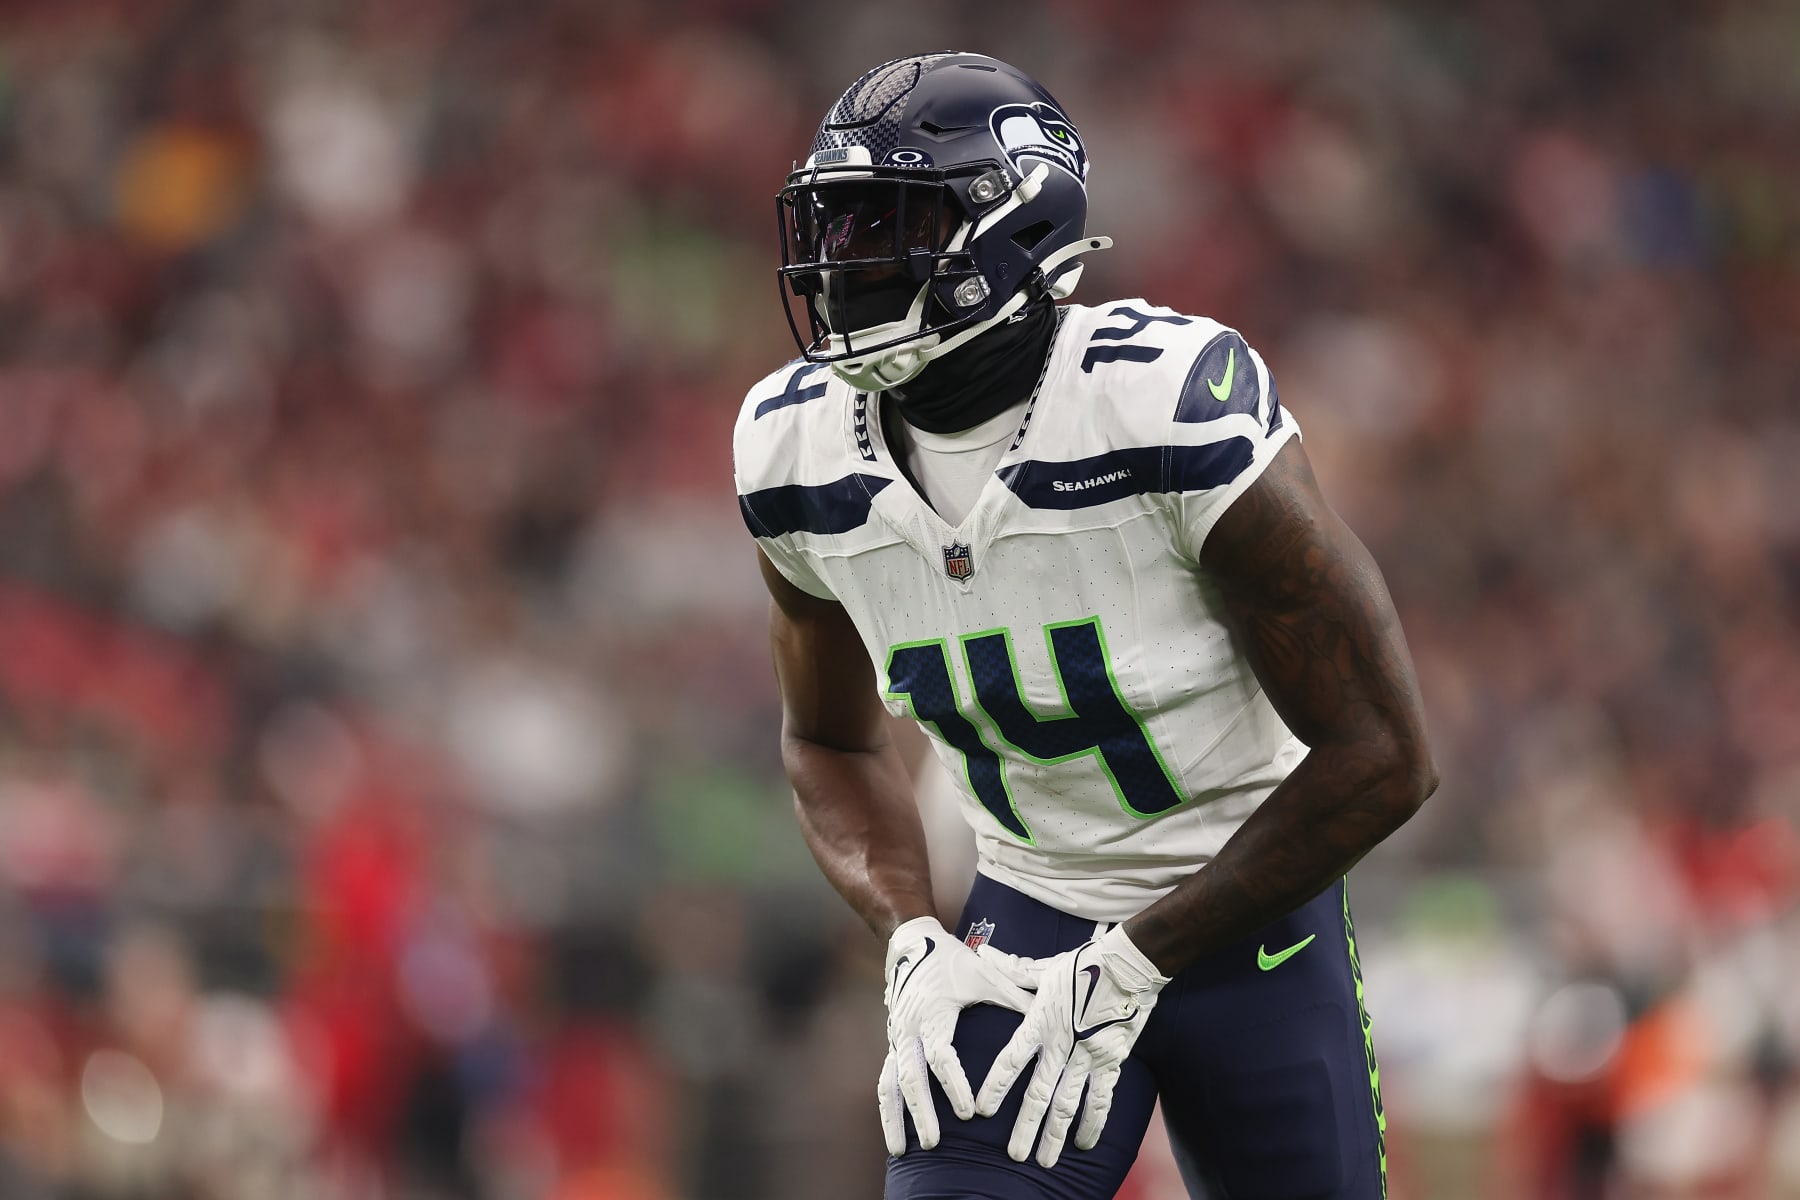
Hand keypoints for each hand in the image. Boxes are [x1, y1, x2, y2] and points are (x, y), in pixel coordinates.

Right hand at [879, 916, 1035, 1155]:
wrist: (911, 944)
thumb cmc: (952, 961)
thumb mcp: (984, 974)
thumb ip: (1013, 995)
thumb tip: (1047, 1011)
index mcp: (933, 1014)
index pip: (940, 1057)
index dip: (953, 1085)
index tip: (967, 1114)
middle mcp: (909, 1029)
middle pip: (910, 1077)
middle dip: (922, 1111)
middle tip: (935, 1143)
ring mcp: (896, 1038)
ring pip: (890, 1083)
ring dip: (895, 1117)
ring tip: (903, 1150)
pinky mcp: (892, 1043)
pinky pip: (885, 1079)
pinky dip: (888, 1107)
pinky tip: (895, 1132)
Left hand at [974, 925, 1169, 1167]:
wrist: (1129, 965)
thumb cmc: (1083, 965)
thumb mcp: (1044, 968)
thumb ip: (1013, 972)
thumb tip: (984, 954)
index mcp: (1040, 1022)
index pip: (1012, 1060)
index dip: (996, 1087)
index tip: (982, 1111)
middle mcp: (1062, 1044)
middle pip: (1040, 1093)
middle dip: (1026, 1127)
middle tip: (1015, 1155)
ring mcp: (1088, 1056)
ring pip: (1069, 1103)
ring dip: (1056, 1134)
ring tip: (1045, 1160)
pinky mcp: (1112, 1061)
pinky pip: (1101, 1098)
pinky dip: (1093, 1123)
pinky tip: (1083, 1144)